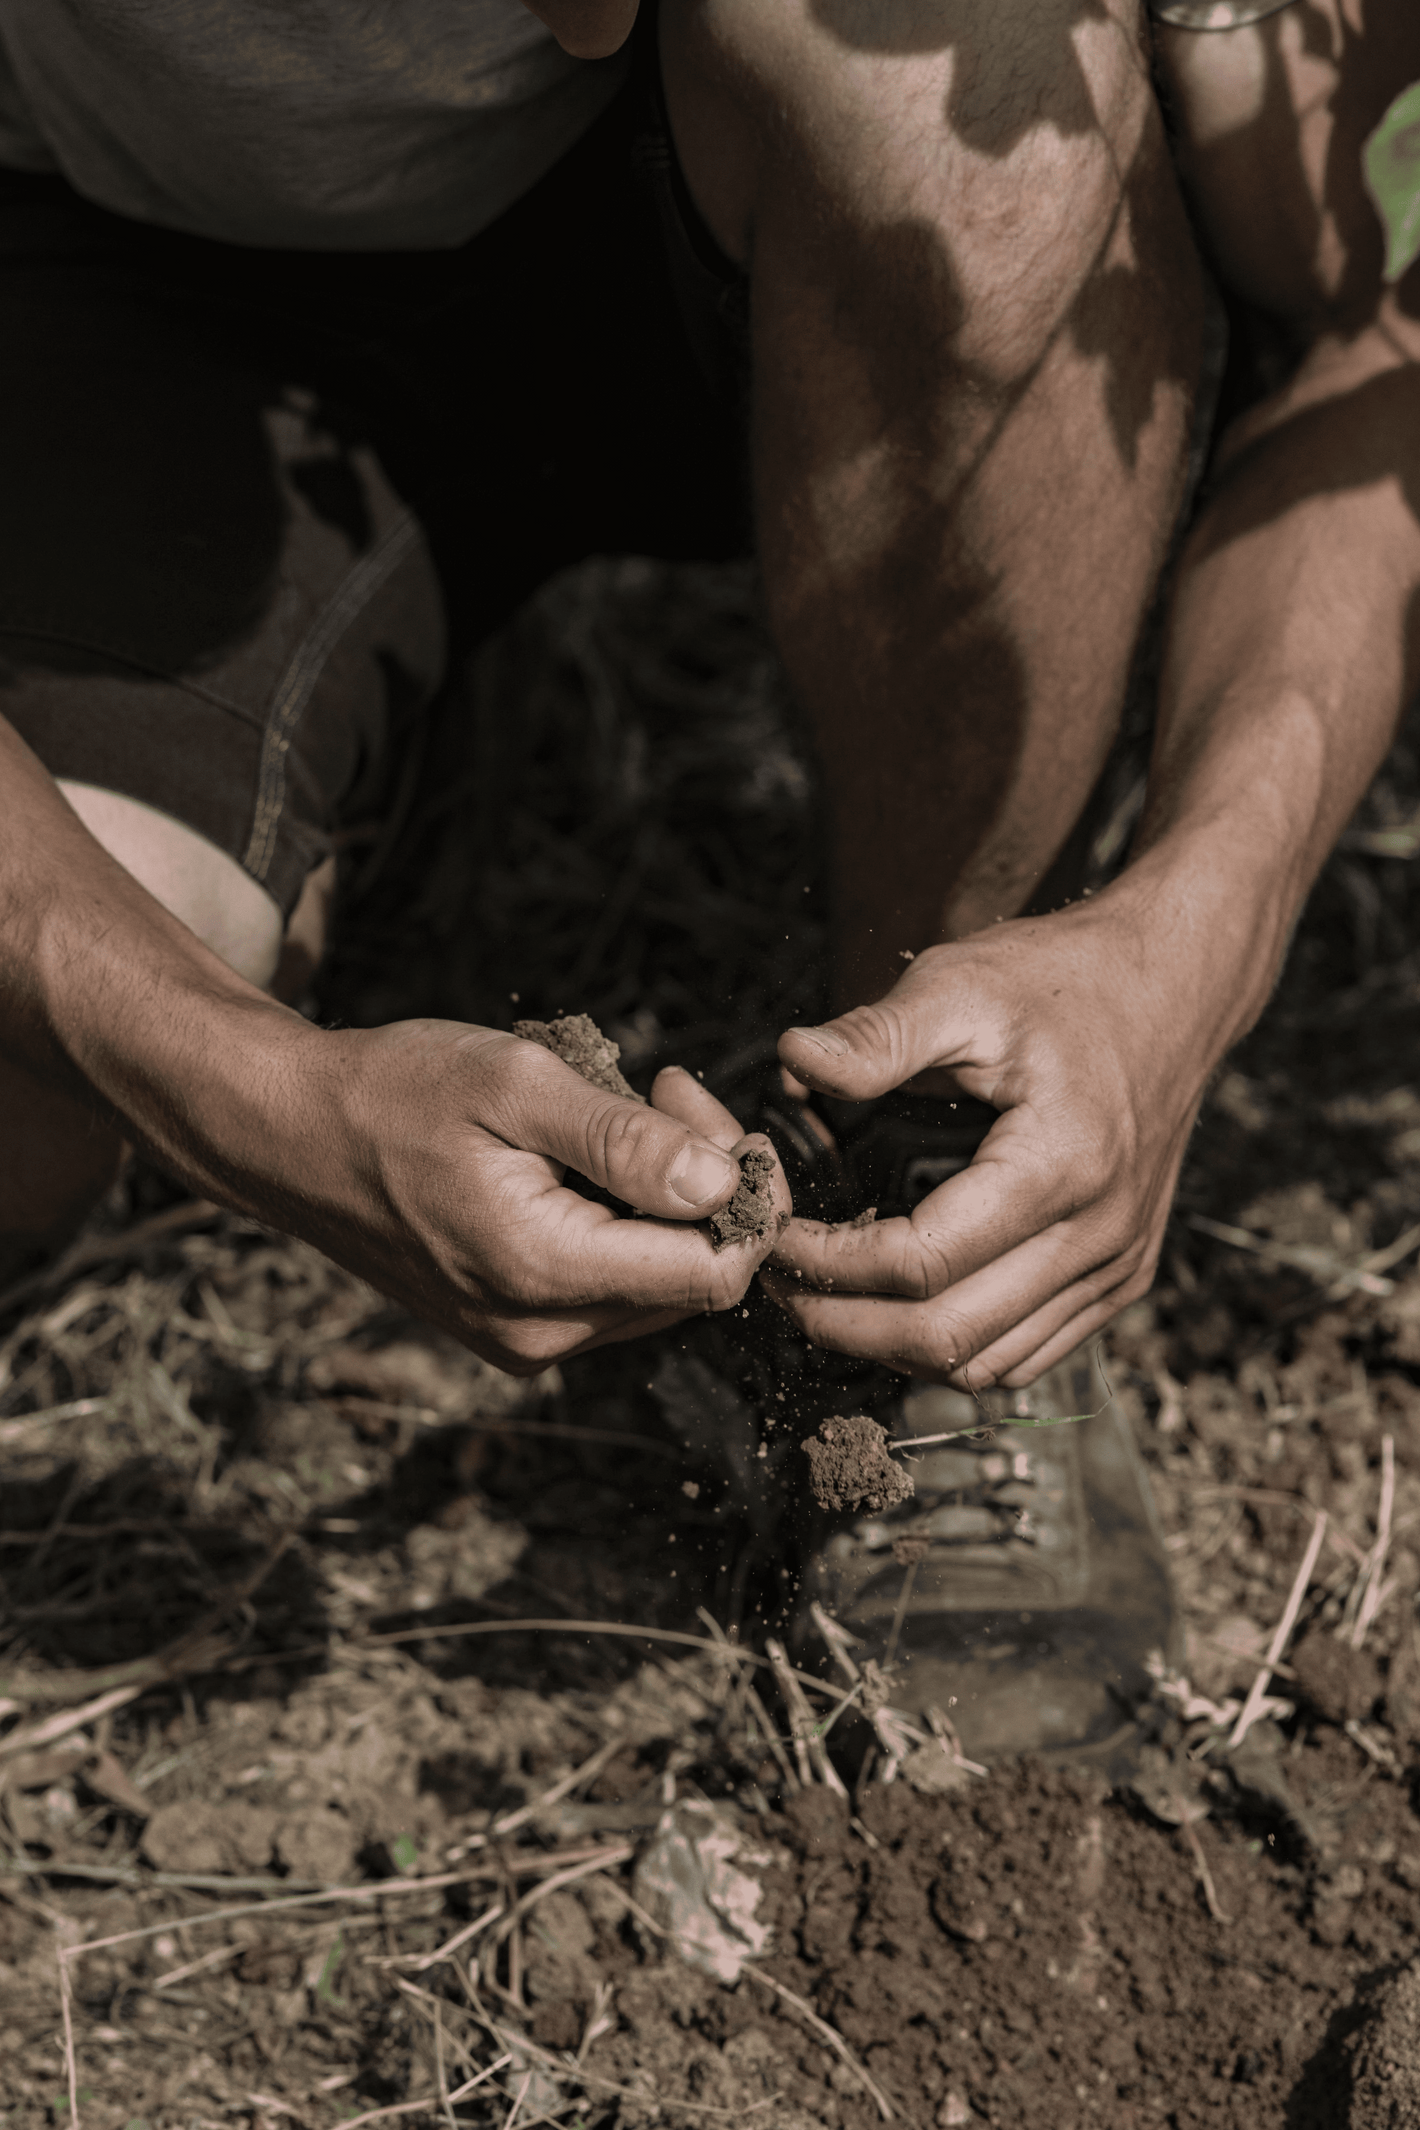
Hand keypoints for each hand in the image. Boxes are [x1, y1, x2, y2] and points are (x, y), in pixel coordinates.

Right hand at [231, 1022, 788, 1373]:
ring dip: (667, 1201)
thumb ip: (624, 1142)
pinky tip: (586, 1157)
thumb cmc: (395, 1092)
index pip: (716, 1273)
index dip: (745, 1191)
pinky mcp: (513, 1328)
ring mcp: (526, 1339)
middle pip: (695, 1280)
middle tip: (662, 1091)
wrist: (290, 1135)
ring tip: (622, 1111)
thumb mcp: (515, 1085)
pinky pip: (611, 1285)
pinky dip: (624, 1221)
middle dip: (707, 1184)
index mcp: (546, 1273)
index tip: (698, 1107)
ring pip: (658, 1284)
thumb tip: (722, 1184)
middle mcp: (543, 1332)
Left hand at [762, 894, 1233, 1386]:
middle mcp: (1097, 1235)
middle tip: (777, 1280)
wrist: (1177, 987)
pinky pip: (1026, 1354)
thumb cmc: (1068, 980)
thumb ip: (877, 1034)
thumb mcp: (963, 983)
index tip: (773, 1232)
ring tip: (826, 1297)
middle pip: (945, 1338)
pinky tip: (898, 1305)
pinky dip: (952, 1349)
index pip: (918, 1264)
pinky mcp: (1120, 1277)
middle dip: (842, 1322)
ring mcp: (1115, 1266)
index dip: (828, 1263)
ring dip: (891, 1349)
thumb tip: (792, 1061)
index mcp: (1059, 1166)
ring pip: (985, 1365)